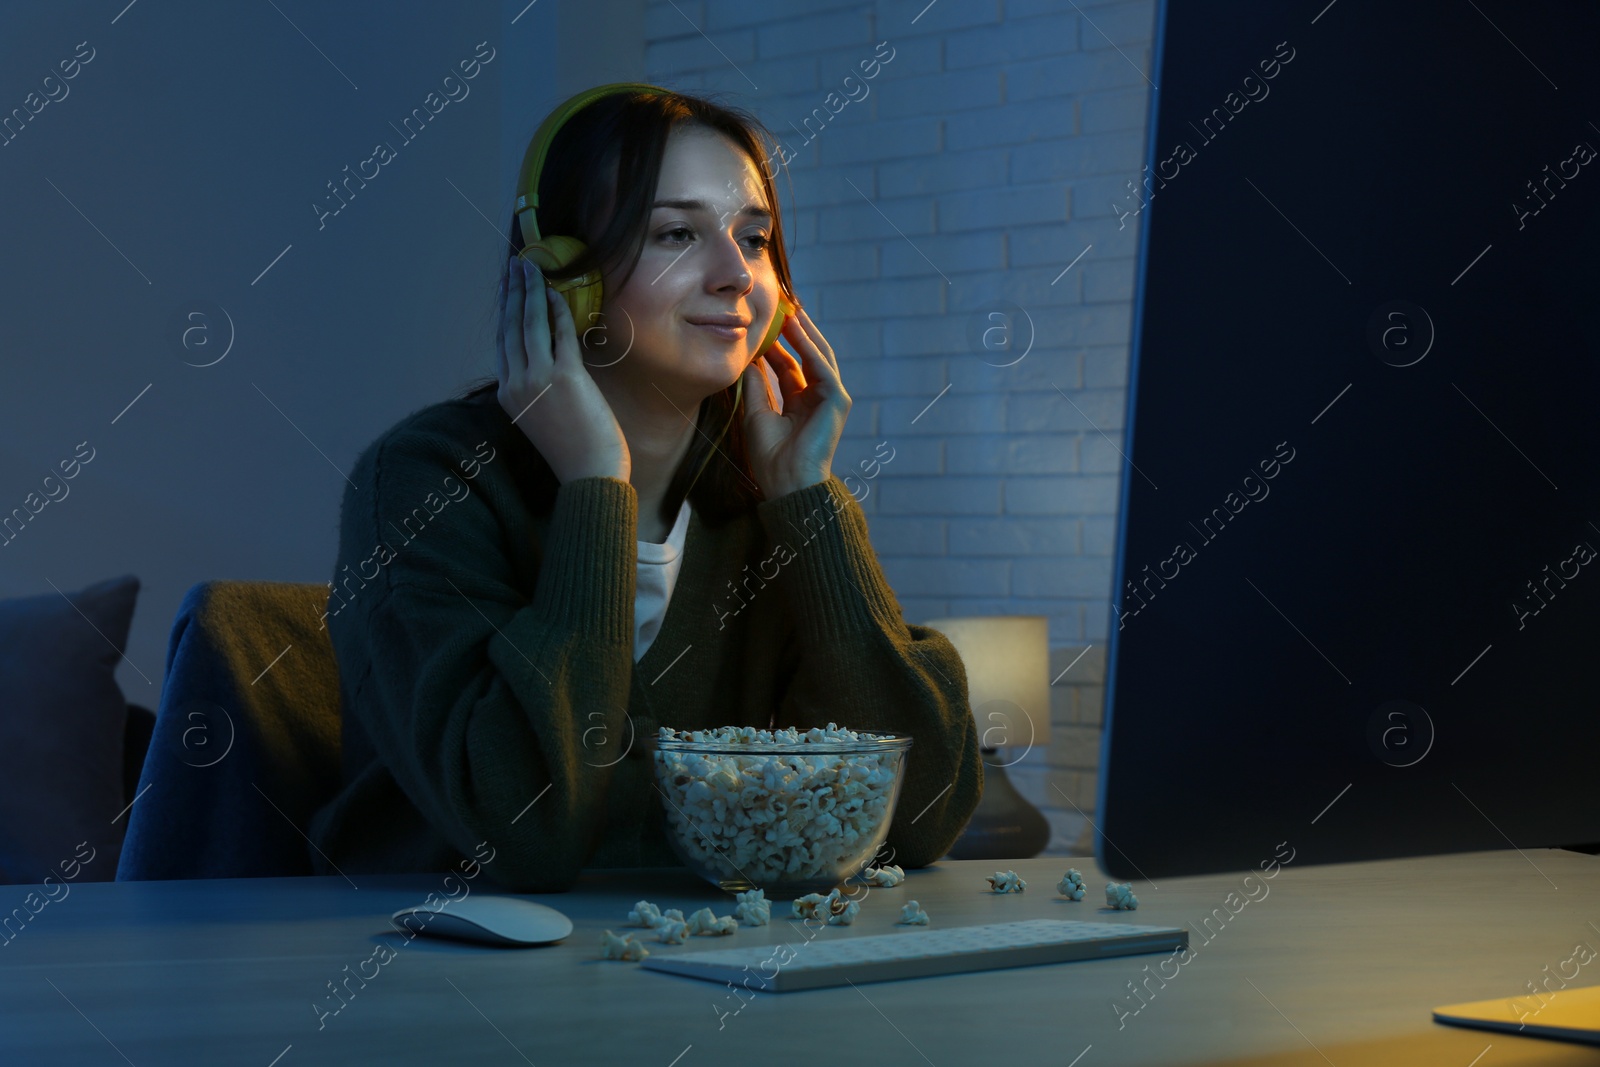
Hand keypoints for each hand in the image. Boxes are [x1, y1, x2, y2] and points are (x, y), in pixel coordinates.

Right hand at [497, 255, 629, 483]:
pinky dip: (557, 310)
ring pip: (530, 325)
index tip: (507, 289)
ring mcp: (538, 380)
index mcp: (507, 394)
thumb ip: (536, 387)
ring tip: (532, 268)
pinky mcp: (565, 378)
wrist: (589, 475)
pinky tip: (557, 293)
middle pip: (511, 327)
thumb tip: (546, 357)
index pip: (503, 343)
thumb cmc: (574, 449)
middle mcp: (516, 384)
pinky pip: (558, 334)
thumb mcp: (542, 416)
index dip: (505, 312)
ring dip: (531, 291)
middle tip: (516, 266)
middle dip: (513, 292)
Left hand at [740, 306, 850, 498]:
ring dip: (804, 333)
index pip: (789, 366)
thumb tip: (750, 359)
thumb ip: (756, 385)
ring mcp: (829, 399)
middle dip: (794, 332)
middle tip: (779, 308)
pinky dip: (810, 348)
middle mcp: (816, 398)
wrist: (787, 483)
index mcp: (799, 404)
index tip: (762, 325)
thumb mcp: (756, 413)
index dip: (777, 345)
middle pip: (806, 356)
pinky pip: (822, 368)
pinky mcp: (837, 401)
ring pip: (818, 356)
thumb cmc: (771, 458)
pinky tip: (796, 331)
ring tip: (789, 311)